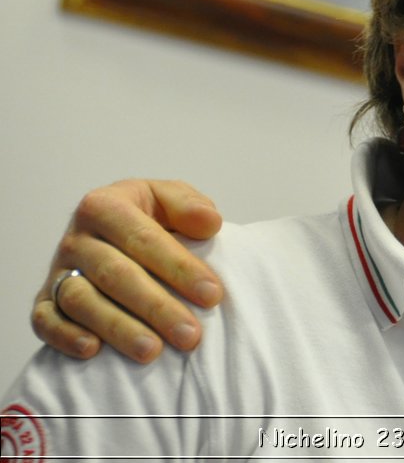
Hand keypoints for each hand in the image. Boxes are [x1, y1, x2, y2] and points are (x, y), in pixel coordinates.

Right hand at [31, 179, 223, 362]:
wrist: (108, 234)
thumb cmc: (148, 219)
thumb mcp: (170, 201)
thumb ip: (190, 206)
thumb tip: (210, 223)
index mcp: (105, 205)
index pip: (144, 238)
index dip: (180, 267)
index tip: (212, 295)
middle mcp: (77, 238)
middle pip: (115, 274)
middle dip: (156, 307)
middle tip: (191, 335)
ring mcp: (58, 271)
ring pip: (81, 301)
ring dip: (118, 328)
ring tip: (152, 351)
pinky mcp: (43, 301)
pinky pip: (45, 320)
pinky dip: (65, 336)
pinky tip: (93, 351)